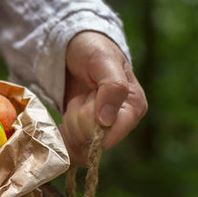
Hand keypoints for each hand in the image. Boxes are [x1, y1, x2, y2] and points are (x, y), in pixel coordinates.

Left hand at [61, 31, 147, 166]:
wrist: (75, 49)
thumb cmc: (93, 50)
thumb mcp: (103, 61)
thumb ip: (112, 86)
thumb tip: (107, 120)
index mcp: (134, 107)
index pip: (111, 134)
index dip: (90, 123)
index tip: (82, 100)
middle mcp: (122, 123)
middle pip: (93, 141)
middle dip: (77, 120)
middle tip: (79, 96)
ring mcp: (104, 130)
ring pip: (80, 145)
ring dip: (69, 124)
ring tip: (76, 100)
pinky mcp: (87, 133)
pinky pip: (72, 147)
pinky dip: (63, 133)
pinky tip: (65, 115)